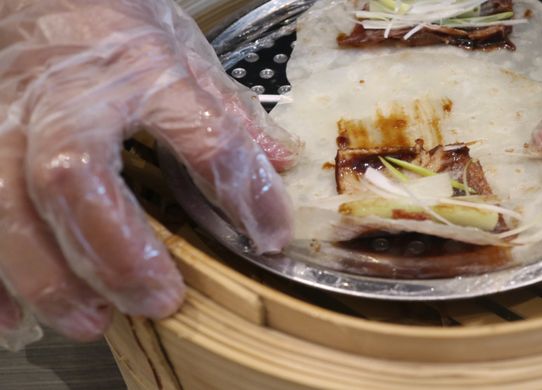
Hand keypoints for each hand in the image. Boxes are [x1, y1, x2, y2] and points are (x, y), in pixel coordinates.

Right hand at [0, 0, 300, 349]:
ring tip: (90, 320)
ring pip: (7, 204)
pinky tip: (11, 317)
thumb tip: (279, 162)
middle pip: (74, 178)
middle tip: (157, 300)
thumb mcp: (185, 53)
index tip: (270, 236)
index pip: (205, 137)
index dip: (244, 191)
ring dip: (47, 274)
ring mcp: (10, 122)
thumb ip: (228, 111)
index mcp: (142, 73)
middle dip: (115, 252)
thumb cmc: (115, 24)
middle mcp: (69, 100)